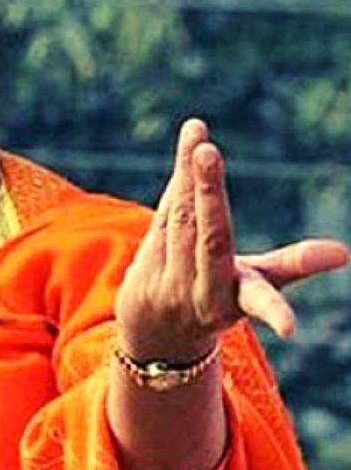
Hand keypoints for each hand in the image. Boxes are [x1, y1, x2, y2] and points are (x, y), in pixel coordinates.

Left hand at [114, 119, 348, 361]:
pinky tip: (189, 146)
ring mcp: (167, 281)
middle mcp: (201, 294)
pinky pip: (162, 214)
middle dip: (208, 194)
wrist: (156, 334)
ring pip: (179, 218)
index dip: (275, 312)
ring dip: (189, 174)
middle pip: (207, 239)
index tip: (291, 327)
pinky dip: (178, 181)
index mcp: (236, 303)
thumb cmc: (219, 300)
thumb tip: (344, 253)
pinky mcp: (140, 263)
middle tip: (208, 152)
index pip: (258, 302)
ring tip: (198, 135)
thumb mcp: (254, 289)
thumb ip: (293, 265)